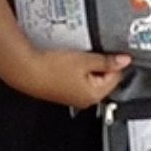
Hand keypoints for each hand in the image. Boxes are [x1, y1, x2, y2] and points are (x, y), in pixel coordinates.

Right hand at [10, 48, 130, 109]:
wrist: (26, 70)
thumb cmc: (51, 69)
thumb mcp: (84, 60)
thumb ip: (106, 60)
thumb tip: (124, 60)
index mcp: (94, 95)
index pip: (115, 76)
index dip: (112, 61)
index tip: (107, 51)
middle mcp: (85, 99)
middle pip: (102, 78)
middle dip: (98, 63)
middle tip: (87, 53)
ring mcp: (73, 96)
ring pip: (89, 76)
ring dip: (85, 65)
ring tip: (75, 56)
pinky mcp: (63, 90)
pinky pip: (76, 78)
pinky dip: (74, 69)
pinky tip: (66, 61)